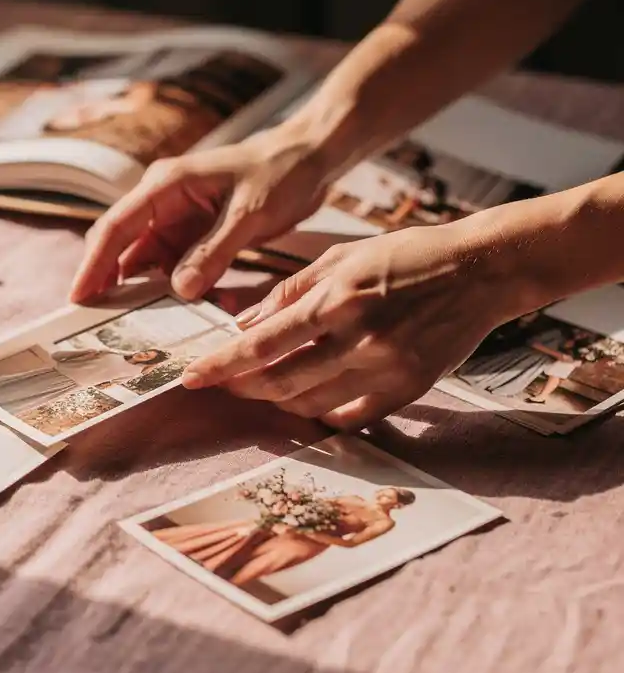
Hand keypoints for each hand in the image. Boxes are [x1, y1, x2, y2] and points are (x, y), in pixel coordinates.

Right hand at [70, 124, 334, 302]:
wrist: (311, 158)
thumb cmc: (279, 172)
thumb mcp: (248, 213)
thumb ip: (213, 251)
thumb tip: (179, 290)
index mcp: (165, 185)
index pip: (116, 227)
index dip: (94, 264)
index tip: (79, 297)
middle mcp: (164, 202)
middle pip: (123, 247)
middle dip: (112, 283)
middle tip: (100, 323)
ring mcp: (180, 219)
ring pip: (151, 263)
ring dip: (154, 292)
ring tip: (154, 324)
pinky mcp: (198, 235)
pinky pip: (179, 268)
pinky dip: (185, 289)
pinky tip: (205, 307)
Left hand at [180, 223, 526, 428]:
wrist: (482, 270)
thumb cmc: (407, 255)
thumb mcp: (341, 256)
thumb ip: (290, 292)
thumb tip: (243, 323)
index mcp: (337, 299)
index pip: (262, 344)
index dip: (222, 364)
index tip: (190, 377)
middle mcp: (359, 338)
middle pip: (280, 382)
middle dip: (242, 386)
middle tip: (223, 383)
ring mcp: (386, 368)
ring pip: (311, 405)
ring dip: (276, 402)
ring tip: (260, 389)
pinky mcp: (409, 389)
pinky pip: (351, 418)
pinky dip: (320, 415)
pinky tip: (304, 403)